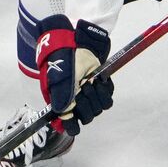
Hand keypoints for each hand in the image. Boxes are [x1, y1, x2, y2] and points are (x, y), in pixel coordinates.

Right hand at [34, 16, 114, 136]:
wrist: (78, 41)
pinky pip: (107, 98)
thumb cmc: (64, 59)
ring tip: (90, 82)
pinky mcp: (100, 87)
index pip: (68, 123)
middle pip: (86, 116)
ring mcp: (88, 94)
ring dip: (96, 96)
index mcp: (61, 100)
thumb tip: (61, 115)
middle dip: (86, 103)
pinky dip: (105, 90)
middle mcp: (75, 100)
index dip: (71, 125)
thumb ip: (60, 97)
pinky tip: (99, 80)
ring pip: (98, 108)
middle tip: (84, 87)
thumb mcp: (60, 77)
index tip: (75, 125)